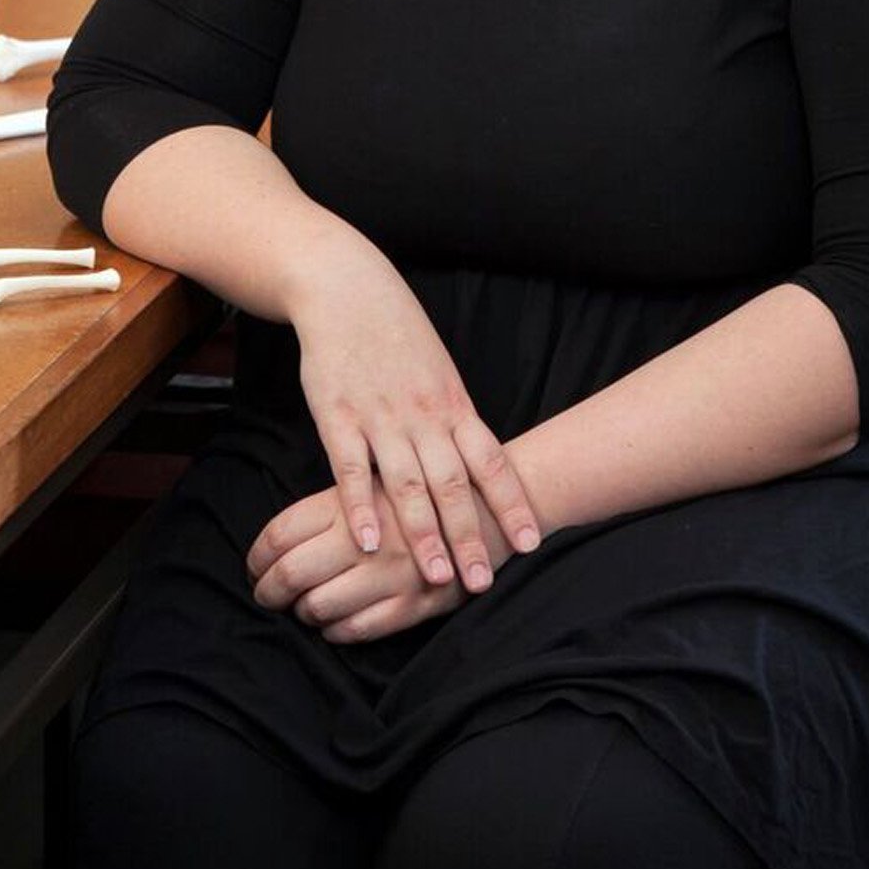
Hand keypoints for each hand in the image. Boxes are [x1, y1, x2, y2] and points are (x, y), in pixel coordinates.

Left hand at [247, 480, 510, 643]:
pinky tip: (334, 624)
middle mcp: (365, 538)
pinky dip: (336, 632)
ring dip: (303, 613)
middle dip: (269, 590)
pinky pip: (358, 630)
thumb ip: (336, 501)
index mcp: (349, 500)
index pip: (281, 533)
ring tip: (302, 608)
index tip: (252, 567)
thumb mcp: (376, 477)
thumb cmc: (426, 484)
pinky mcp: (413, 604)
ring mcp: (388, 575)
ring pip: (321, 607)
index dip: (257, 556)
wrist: (492, 500)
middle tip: (263, 595)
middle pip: (293, 573)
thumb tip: (283, 540)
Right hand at [283, 235, 539, 591]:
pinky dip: (359, 507)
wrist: (346, 287)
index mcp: (452, 403)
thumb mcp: (438, 369)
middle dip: (470, 536)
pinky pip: (350, 469)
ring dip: (423, 534)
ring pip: (407, 484)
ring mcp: (379, 416)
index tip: (531, 542)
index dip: (511, 503)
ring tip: (437, 576)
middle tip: (483, 582)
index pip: (491, 461)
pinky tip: (367, 542)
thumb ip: (455, 417)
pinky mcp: (336, 415)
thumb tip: (480, 465)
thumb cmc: (396, 331)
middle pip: (453, 484)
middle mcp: (422, 414)